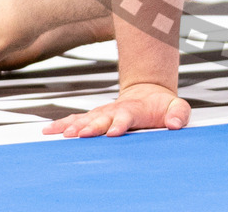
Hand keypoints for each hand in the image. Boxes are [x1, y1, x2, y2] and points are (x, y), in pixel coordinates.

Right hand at [43, 82, 190, 137]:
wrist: (149, 93)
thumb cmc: (163, 106)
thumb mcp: (176, 107)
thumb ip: (179, 114)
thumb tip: (174, 124)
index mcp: (135, 110)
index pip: (127, 116)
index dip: (120, 124)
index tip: (113, 132)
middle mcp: (115, 111)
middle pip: (102, 118)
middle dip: (91, 127)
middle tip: (80, 134)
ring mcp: (103, 114)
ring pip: (86, 119)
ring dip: (74, 126)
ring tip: (62, 134)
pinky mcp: (94, 118)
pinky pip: (76, 120)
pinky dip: (62, 125)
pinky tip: (48, 131)